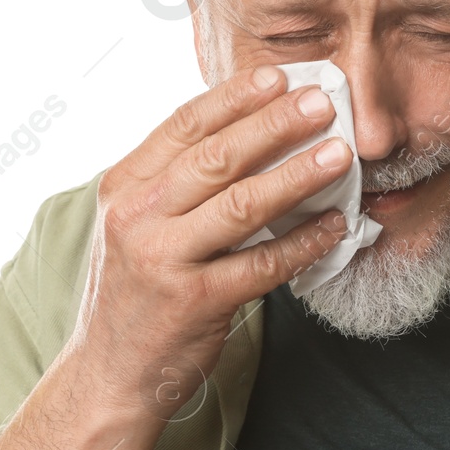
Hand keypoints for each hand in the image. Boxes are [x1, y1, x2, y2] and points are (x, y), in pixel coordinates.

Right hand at [64, 64, 351, 425]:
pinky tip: (334, 226)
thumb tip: (250, 134)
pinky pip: (262, 264)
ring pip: (242, 204)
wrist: (109, 374)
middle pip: (217, 156)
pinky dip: (304, 241)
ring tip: (340, 155)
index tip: (278, 76)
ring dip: (298, 175)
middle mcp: (138, 217)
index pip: (183, 125)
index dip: (234, 97)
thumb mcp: (136, 224)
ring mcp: (164, 260)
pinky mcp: (194, 302)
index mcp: (124, 186)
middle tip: (322, 103)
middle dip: (275, 124)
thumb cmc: (135, 292)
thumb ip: (177, 183)